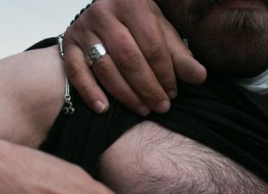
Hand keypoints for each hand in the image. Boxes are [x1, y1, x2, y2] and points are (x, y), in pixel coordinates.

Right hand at [63, 0, 205, 115]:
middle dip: (148, 87)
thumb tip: (200, 77)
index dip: (165, 73)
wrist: (106, 8)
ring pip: (105, 68)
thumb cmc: (137, 23)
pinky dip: (90, 92)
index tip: (174, 93)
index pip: (152, 45)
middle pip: (129, 58)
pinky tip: (104, 109)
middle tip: (161, 106)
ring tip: (142, 109)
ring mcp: (83, 28)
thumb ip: (179, 55)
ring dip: (125, 94)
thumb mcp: (160, 31)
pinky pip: (77, 72)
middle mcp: (104, 12)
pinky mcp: (68, 43)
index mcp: (131, 2)